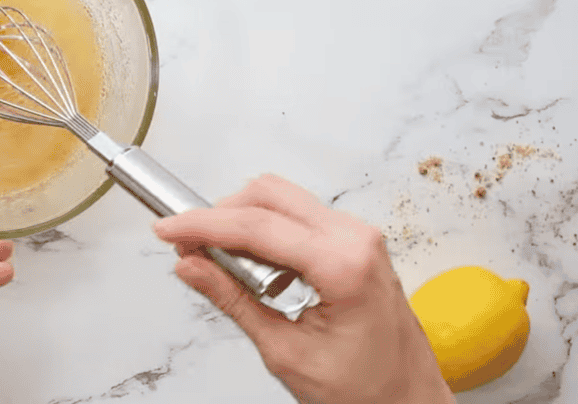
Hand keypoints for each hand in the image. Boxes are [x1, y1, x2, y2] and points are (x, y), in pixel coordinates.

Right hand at [153, 174, 453, 403]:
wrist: (410, 403)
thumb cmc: (368, 390)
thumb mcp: (286, 352)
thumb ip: (233, 301)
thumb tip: (192, 266)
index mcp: (344, 265)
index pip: (256, 226)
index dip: (202, 224)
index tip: (168, 228)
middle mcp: (356, 239)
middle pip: (268, 195)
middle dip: (220, 215)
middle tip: (187, 245)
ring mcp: (358, 237)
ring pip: (282, 200)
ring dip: (242, 223)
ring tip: (219, 263)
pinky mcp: (354, 244)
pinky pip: (299, 218)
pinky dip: (266, 233)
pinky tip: (253, 269)